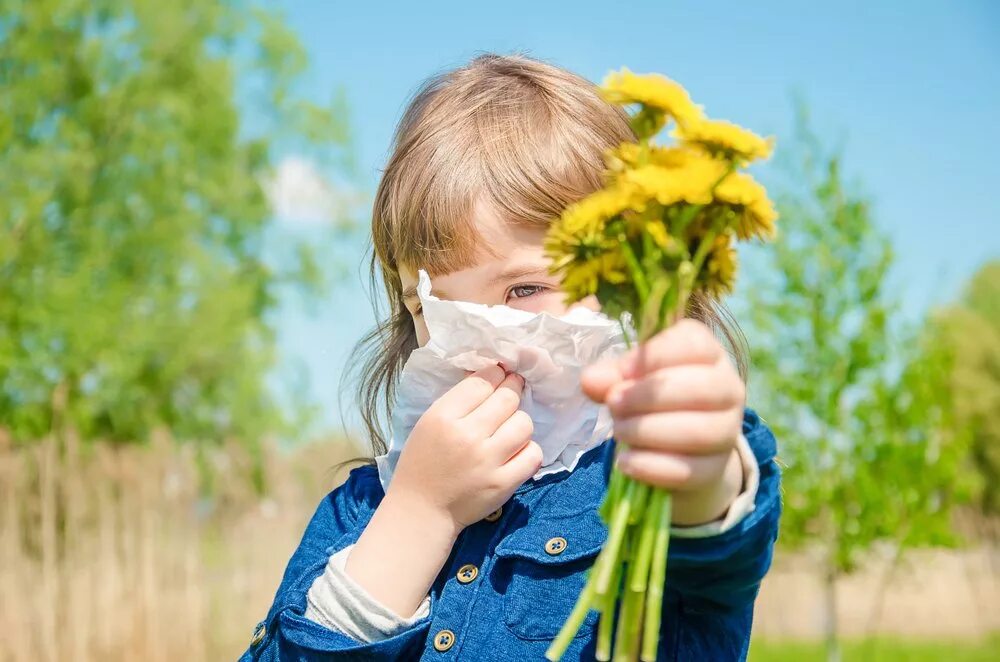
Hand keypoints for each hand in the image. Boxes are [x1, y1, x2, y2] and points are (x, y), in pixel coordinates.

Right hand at [385, 364, 542, 530]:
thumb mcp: (429, 422)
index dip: (496, 374)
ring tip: (509, 428)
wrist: (422, 510)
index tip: (499, 375)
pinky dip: (528, 450)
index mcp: (443, 417)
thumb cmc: (423, 463)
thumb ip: (458, 400)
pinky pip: (533, 454)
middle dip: (513, 390)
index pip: (482, 381)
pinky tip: (516, 452)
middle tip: (512, 392)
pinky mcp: (504, 483)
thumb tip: (492, 374)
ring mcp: (488, 461)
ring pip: (524, 423)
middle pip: (508, 398)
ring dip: (519, 422)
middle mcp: (467, 436)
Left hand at [581, 319, 744, 525]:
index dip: (657, 355)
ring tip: (618, 432)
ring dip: (649, 431)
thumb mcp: (630, 380)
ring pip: (699, 431)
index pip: (695, 344)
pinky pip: (691, 470)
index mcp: (708, 354)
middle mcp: (727, 388)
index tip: (624, 369)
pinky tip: (626, 462)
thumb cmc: (652, 400)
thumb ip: (612, 376)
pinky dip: (653, 467)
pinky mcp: (717, 468)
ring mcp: (728, 430)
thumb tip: (591, 380)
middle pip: (702, 387)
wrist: (678, 448)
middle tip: (614, 403)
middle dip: (649, 396)